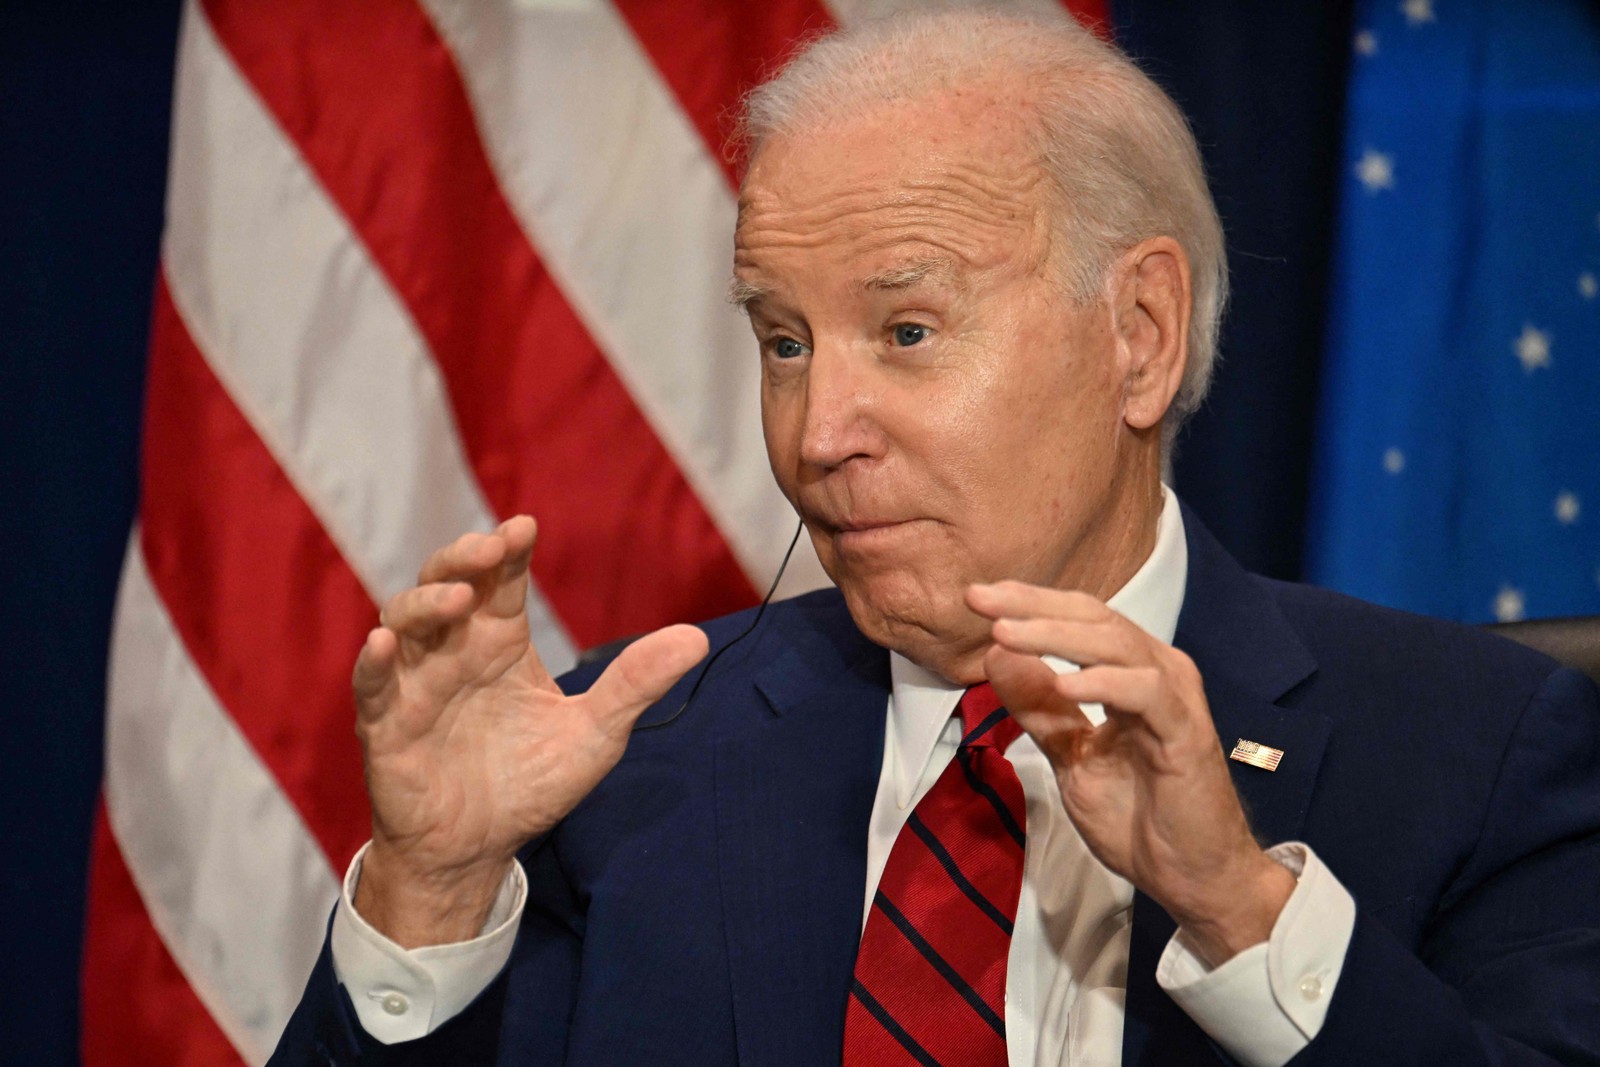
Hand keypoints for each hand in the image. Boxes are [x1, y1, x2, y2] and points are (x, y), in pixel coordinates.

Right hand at [353, 515, 707, 946]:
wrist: (478, 851)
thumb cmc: (531, 784)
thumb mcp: (594, 733)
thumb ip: (636, 684)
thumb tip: (699, 639)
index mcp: (500, 641)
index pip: (503, 580)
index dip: (509, 549)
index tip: (526, 527)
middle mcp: (455, 650)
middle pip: (448, 582)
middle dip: (463, 557)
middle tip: (491, 547)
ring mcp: (415, 682)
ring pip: (404, 619)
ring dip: (426, 602)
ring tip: (458, 598)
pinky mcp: (386, 724)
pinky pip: (369, 684)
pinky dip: (371, 662)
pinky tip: (382, 643)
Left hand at [966, 581, 1293, 963]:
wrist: (1191, 877)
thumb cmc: (1138, 815)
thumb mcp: (1070, 755)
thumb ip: (1038, 707)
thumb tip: (995, 655)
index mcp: (1131, 671)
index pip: (1078, 619)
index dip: (1028, 603)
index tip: (975, 597)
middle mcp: (1157, 671)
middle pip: (1095, 617)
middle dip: (1034, 606)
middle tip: (981, 600)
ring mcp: (1176, 699)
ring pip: (1117, 644)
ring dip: (1057, 635)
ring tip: (1007, 633)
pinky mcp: (1187, 733)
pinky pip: (1147, 693)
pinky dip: (1104, 682)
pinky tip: (1065, 685)